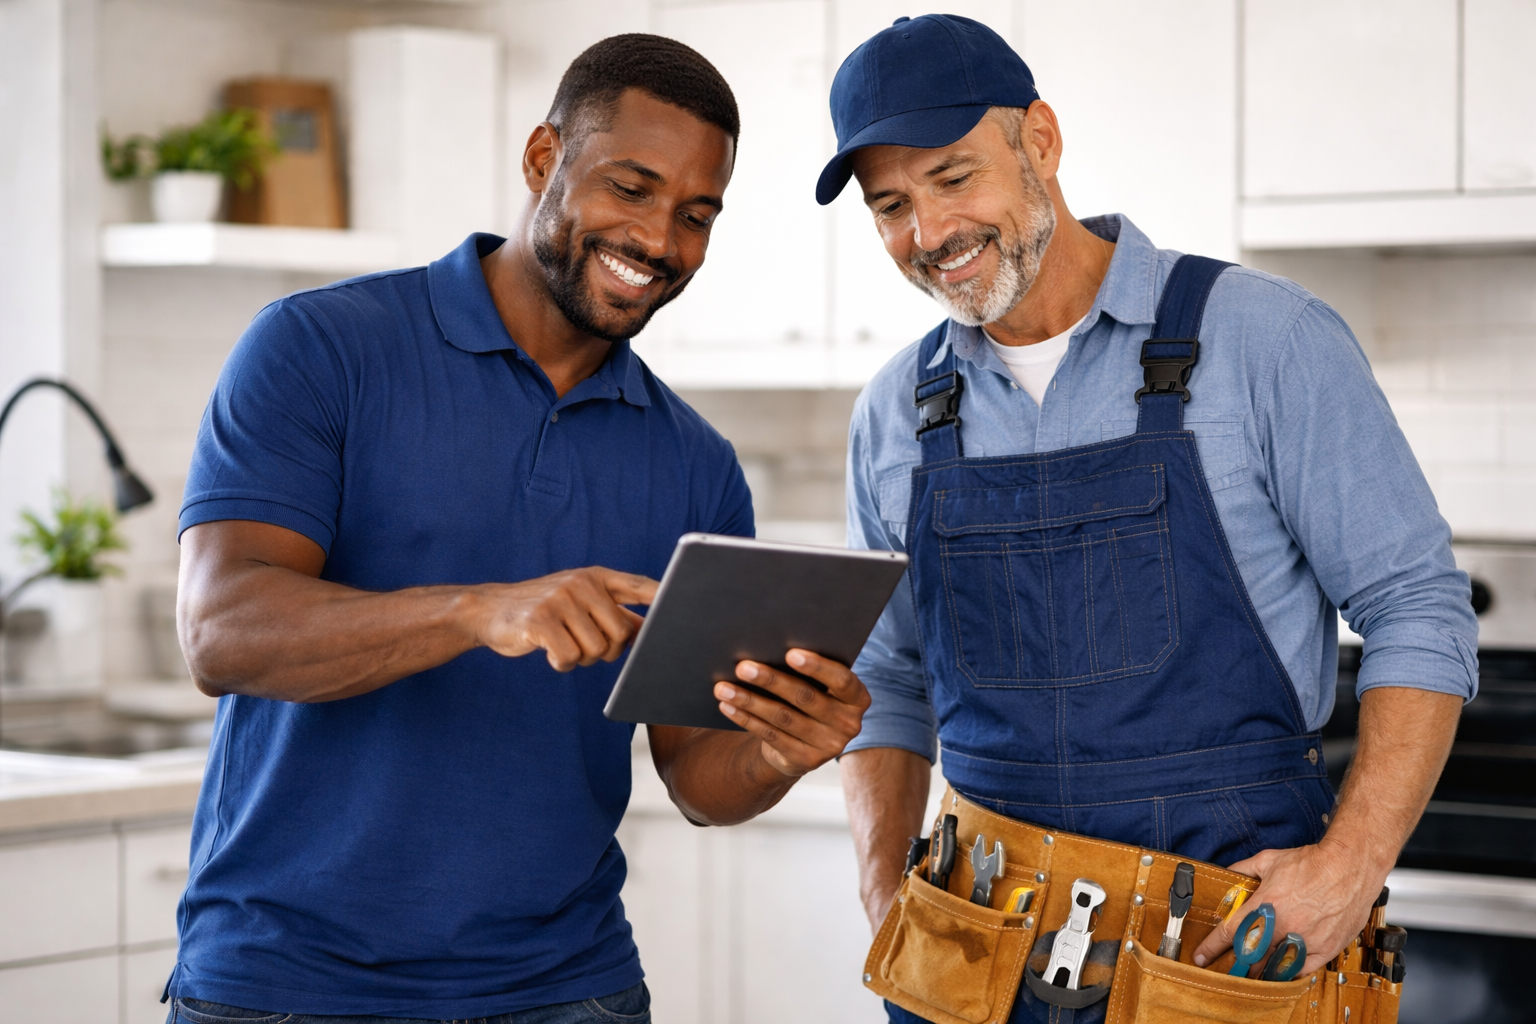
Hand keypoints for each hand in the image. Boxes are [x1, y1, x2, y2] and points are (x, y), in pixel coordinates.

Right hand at [475, 567, 656, 670]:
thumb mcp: (579, 603)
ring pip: (595, 650)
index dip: (663, 596)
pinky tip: (549, 652)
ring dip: (580, 658)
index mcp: (595, 577)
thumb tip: (647, 631)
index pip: (638, 585)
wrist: (489, 610)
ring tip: (562, 644)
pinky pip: (568, 658)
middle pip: (620, 633)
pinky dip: (561, 664)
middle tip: (583, 645)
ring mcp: (560, 600)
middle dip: (606, 650)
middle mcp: (581, 584)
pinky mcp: (540, 621)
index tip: (685, 605)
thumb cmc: (542, 610)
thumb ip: (612, 613)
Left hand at [713, 650, 870, 777]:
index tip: (789, 653)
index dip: (817, 667)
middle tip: (742, 667)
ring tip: (723, 687)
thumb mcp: (821, 686)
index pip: (842, 680)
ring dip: (750, 700)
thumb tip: (769, 645)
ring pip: (783, 718)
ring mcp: (829, 746)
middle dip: (771, 680)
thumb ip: (809, 671)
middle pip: (805, 697)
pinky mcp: (806, 761)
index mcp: (857, 698)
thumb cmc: (811, 698)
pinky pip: (771, 736)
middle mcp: (848, 724)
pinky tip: (728, 706)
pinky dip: (746, 719)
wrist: (806, 744)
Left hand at [1191, 840, 1384, 975]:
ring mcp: (1304, 940)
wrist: (1350, 867)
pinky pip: (1301, 971)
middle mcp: (1283, 926)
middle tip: (1228, 966)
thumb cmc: (1312, 863)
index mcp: (1265, 905)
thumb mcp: (1269, 860)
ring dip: (1260, 972)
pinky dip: (1288, 973)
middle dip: (1236, 963)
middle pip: (1250, 956)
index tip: (1201, 956)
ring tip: (1251, 972)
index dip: (1211, 947)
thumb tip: (1227, 874)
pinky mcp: (1325, 949)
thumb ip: (1243, 869)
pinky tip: (1280, 971)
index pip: (1230, 932)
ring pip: (1274, 968)